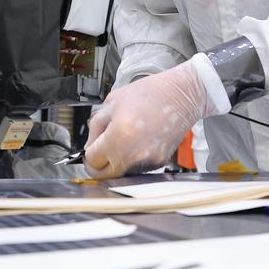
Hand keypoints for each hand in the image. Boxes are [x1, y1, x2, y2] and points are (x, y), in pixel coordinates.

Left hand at [84, 58, 223, 178]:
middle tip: (99, 152)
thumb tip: (89, 146)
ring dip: (115, 163)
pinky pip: (136, 168)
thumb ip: (96, 126)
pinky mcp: (159, 163)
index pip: (92, 160)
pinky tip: (137, 142)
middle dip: (98, 164)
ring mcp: (147, 161)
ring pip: (120, 174)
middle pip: (104, 175)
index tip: (90, 149)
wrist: (181, 96)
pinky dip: (132, 160)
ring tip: (123, 141)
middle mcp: (132, 154)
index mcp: (118, 136)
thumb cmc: (150, 93)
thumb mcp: (112, 101)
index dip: (87, 153)